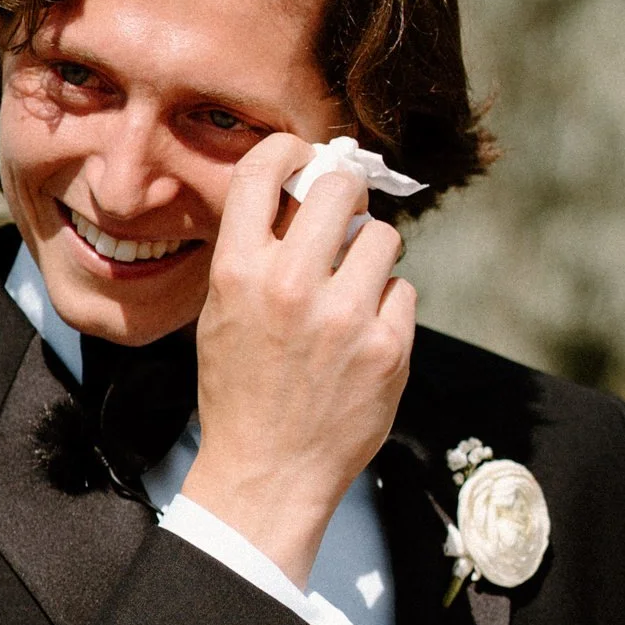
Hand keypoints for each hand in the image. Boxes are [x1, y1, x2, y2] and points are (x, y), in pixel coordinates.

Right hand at [181, 133, 415, 588]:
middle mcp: (292, 286)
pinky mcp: (388, 347)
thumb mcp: (221, 314)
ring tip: (351, 290)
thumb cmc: (241, 392)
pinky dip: (387, 307)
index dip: (290, 152)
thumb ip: (254, 254)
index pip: (266, 170)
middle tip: (341, 217)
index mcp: (240, 272)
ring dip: (370, 255)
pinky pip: (403, 291)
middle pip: (341, 188)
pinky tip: (363, 336)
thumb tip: (297, 191)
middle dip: (345, 197)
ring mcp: (345, 317)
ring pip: (382, 238)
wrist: (268, 472)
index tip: (302, 159)